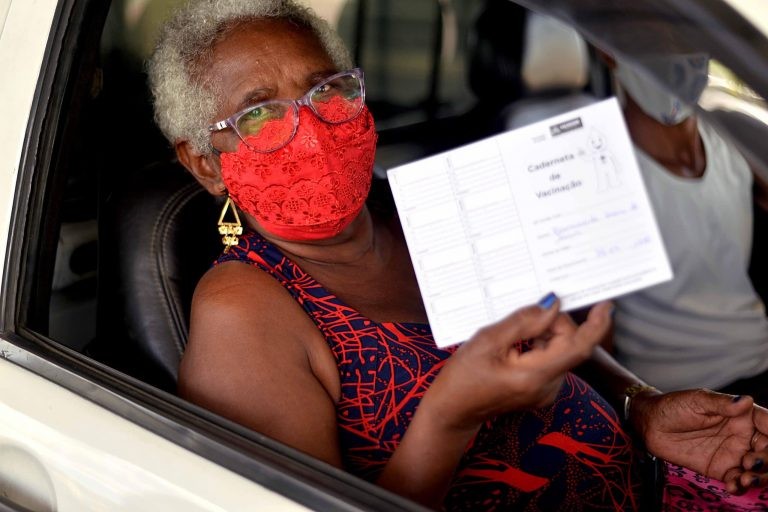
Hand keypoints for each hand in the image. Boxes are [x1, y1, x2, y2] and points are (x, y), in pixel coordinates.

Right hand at [421, 298, 612, 432]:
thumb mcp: (488, 341)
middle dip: (553, 323)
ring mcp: (545, 390)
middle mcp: (547, 386)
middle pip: (567, 345)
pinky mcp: (539, 389)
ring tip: (513, 330)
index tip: (605, 305)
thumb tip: (552, 304)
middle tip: (526, 310)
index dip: (596, 325)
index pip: (578, 348)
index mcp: (535, 375)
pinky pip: (549, 359)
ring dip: (544, 333)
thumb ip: (523, 321)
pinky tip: (516, 342)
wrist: (451, 411)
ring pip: (558, 350)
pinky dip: (538, 344)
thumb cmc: (462, 377)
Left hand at [631, 389, 767, 492]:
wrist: (650, 424)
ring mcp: (733, 453)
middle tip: (751, 463)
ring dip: (760, 477)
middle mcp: (742, 435)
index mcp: (742, 415)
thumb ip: (722, 404)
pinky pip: (738, 480)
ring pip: (759, 469)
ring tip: (745, 478)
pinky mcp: (721, 469)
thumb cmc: (674, 406)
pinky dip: (740, 486)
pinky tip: (733, 485)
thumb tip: (747, 401)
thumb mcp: (697, 401)